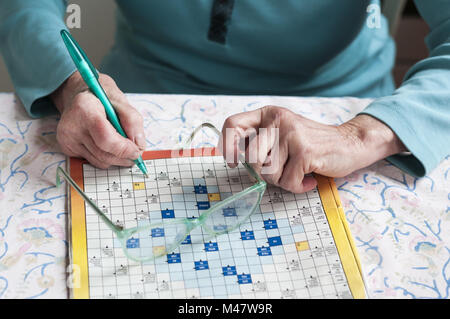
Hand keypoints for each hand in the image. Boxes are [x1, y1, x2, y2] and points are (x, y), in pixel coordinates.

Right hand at [51, 71, 145, 168]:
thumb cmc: (103, 99)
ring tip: (124, 149)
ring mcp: (67, 138)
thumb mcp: (122, 102)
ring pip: (99, 161)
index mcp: (85, 108)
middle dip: (124, 157)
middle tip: (136, 154)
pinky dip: (105, 157)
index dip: (124, 149)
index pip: (105, 139)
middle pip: (103, 154)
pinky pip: (93, 161)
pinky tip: (108, 146)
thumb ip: (133, 122)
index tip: (137, 151)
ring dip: (116, 159)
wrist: (82, 98)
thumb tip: (138, 145)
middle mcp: (72, 125)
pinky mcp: (67, 148)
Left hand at [219, 106, 405, 192]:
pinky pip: (287, 182)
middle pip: (249, 158)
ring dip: (282, 181)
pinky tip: (309, 178)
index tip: (234, 163)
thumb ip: (260, 143)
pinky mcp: (305, 151)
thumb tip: (236, 160)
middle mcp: (278, 120)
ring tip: (297, 173)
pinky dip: (298, 187)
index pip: (232, 125)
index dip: (227, 148)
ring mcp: (291, 134)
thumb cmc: (311, 144)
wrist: (350, 143)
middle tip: (280, 172)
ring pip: (267, 173)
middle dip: (262, 174)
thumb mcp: (282, 135)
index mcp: (268, 114)